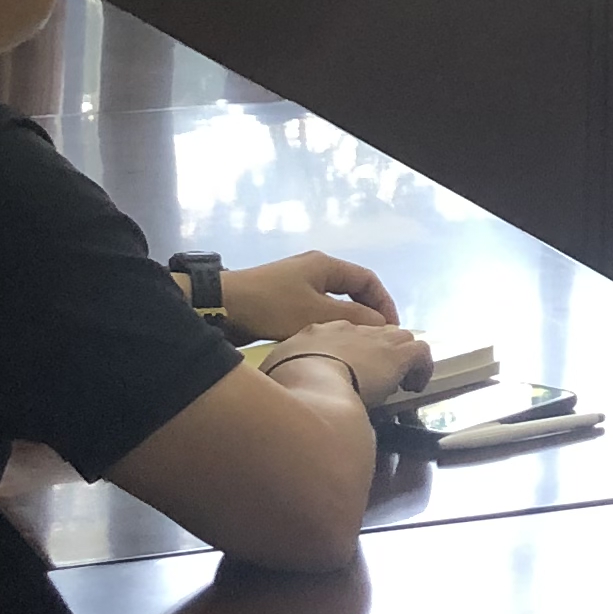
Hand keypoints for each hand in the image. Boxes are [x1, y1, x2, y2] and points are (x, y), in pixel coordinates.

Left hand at [227, 250, 399, 336]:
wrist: (220, 308)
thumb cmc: (271, 307)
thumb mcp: (317, 314)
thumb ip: (354, 319)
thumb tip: (382, 326)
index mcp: (325, 265)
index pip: (368, 280)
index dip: (384, 304)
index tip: (392, 330)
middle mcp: (313, 270)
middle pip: (352, 291)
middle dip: (368, 315)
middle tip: (377, 341)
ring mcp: (296, 285)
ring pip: (333, 304)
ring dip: (347, 324)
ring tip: (356, 347)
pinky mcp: (282, 302)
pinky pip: (315, 313)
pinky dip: (327, 327)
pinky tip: (327, 346)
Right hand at [263, 318, 428, 397]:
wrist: (309, 378)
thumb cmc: (286, 381)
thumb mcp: (277, 374)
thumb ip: (285, 376)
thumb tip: (283, 390)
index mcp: (316, 332)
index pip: (341, 336)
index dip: (348, 354)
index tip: (349, 374)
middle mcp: (349, 329)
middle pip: (372, 334)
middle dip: (377, 355)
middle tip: (375, 381)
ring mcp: (375, 338)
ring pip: (400, 339)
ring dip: (401, 361)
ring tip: (399, 384)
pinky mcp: (399, 353)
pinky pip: (421, 353)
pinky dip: (421, 369)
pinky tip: (415, 387)